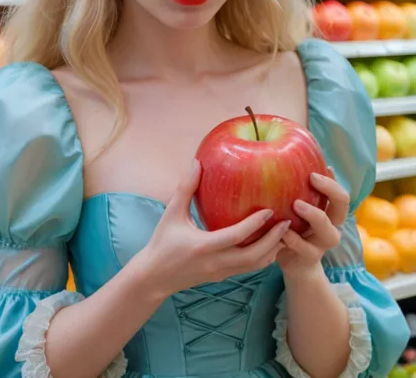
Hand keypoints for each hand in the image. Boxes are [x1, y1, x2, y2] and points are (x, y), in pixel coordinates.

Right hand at [140, 159, 289, 297]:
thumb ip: (185, 188)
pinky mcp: (222, 277)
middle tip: (287, 223)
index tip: (270, 210)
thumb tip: (197, 162)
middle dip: (273, 241)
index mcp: (204, 246)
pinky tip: (270, 244)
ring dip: (271, 251)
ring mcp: (221, 273)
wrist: (154, 278)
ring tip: (285, 233)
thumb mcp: (172, 214)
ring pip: (254, 266)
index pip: (236, 236)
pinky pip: (248, 269)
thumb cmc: (162, 242)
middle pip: (253, 256)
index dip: (255, 224)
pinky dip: (262, 258)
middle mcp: (216, 263)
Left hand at [276, 170, 349, 279]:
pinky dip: (293, 238)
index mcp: (330, 214)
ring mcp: (322, 244)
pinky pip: (305, 248)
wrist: (294, 263)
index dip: (331, 182)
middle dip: (330, 190)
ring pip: (329, 232)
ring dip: (314, 215)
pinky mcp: (309, 258)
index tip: (313, 172)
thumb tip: (295, 162)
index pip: (341, 195)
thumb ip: (301, 191)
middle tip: (311, 178)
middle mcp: (331, 227)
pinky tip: (281, 230)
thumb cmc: (294, 228)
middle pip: (343, 207)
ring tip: (296, 204)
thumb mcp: (298, 209)